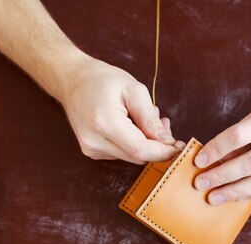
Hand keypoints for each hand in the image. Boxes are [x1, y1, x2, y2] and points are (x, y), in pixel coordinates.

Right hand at [56, 55, 180, 163]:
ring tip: (145, 117)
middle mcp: (94, 141)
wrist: (71, 80)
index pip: (141, 150)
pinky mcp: (91, 151)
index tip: (179, 145)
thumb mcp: (133, 90)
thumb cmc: (102, 79)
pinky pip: (121, 153)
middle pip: (137, 156)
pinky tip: (131, 125)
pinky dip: (132, 143)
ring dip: (145, 143)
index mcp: (105, 123)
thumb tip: (166, 142)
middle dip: (157, 145)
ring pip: (131, 157)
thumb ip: (150, 118)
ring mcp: (90, 148)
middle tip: (164, 123)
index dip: (163, 152)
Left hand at [193, 90, 250, 203]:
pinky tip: (237, 195)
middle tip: (201, 184)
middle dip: (222, 176)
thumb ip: (241, 135)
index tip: (199, 161)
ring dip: (234, 191)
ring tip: (215, 197)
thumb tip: (215, 160)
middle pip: (250, 164)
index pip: (240, 135)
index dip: (216, 150)